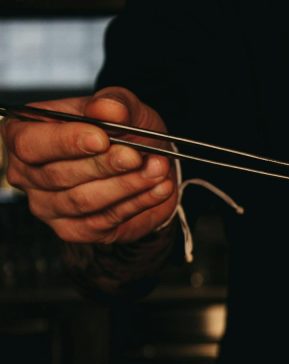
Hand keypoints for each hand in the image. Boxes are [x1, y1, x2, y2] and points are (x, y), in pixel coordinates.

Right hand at [2, 87, 177, 243]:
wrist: (147, 164)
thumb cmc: (124, 132)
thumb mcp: (124, 108)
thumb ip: (115, 104)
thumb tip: (107, 109)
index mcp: (25, 135)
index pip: (30, 143)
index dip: (65, 142)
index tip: (101, 138)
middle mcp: (28, 174)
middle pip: (58, 175)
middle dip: (104, 165)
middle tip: (137, 156)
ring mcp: (48, 206)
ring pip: (83, 200)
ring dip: (126, 185)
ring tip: (157, 169)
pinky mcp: (74, 230)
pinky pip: (105, 220)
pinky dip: (138, 203)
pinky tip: (160, 188)